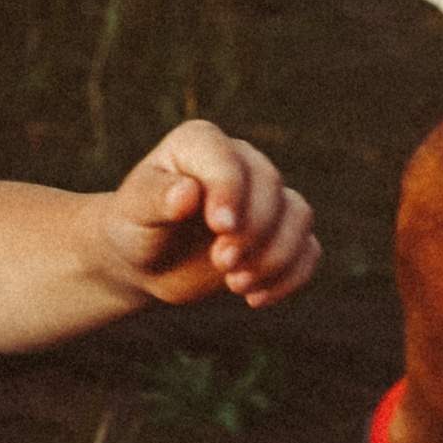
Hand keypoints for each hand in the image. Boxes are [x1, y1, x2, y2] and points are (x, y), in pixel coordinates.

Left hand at [103, 122, 318, 312]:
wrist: (146, 259)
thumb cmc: (135, 226)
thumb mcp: (134, 212)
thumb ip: (156, 198)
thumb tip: (187, 193)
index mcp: (201, 143)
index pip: (229, 161)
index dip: (231, 193)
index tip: (220, 228)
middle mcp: (241, 162)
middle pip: (271, 187)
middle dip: (253, 231)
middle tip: (222, 265)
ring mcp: (265, 197)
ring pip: (298, 216)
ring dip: (276, 256)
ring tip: (236, 286)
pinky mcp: (281, 233)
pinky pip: (308, 249)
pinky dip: (291, 276)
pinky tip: (257, 299)